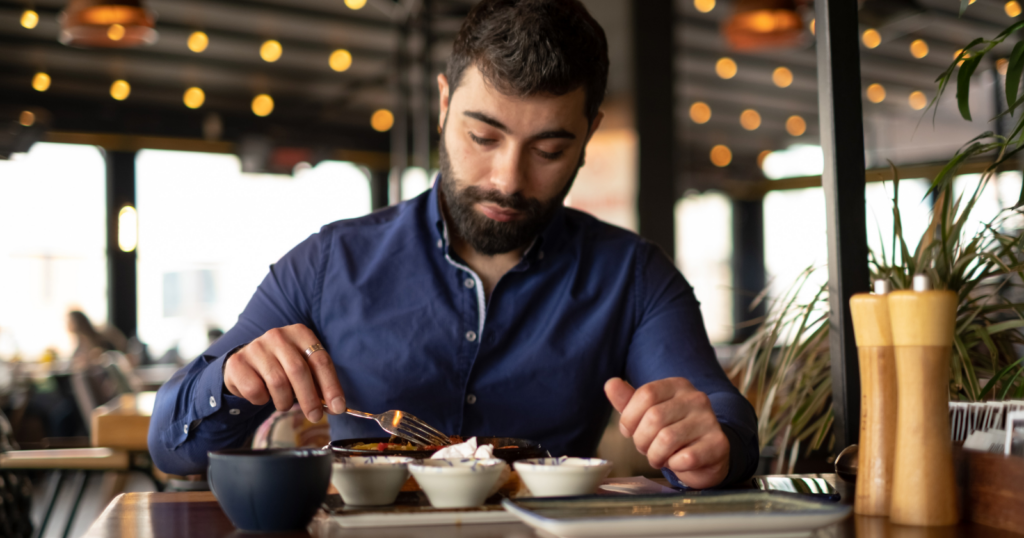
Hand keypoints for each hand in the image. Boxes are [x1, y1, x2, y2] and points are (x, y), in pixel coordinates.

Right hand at [223, 324, 344, 422]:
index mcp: (300, 333)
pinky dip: (262, 400)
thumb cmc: (282, 367)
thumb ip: (319, 382)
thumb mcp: (303, 368)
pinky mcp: (237, 362)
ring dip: (285, 401)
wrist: (246, 364)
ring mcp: (255, 347)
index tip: (338, 407)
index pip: (320, 360)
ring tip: (284, 403)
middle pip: (298, 371)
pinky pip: (255, 390)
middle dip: (309, 399)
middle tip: (315, 416)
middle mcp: (277, 336)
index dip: (331, 386)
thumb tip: (336, 405)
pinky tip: (263, 395)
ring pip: (278, 383)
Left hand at [604, 377, 728, 488]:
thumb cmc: (672, 432)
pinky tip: (679, 462)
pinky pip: (685, 458)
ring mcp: (710, 420)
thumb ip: (628, 400)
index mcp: (677, 386)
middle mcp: (697, 398)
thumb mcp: (646, 414)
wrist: (706, 456)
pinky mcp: (718, 444)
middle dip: (641, 441)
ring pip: (667, 439)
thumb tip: (611, 384)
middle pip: (654, 417)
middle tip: (647, 449)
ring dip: (656, 456)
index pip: (645, 394)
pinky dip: (675, 465)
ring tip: (661, 457)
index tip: (630, 431)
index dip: (629, 418)